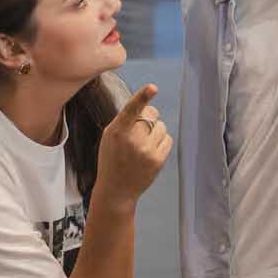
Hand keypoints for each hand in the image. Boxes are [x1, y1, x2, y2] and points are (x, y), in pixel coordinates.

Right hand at [93, 84, 170, 205]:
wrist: (116, 190)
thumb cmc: (111, 159)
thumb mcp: (109, 137)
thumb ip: (124, 121)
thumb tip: (143, 105)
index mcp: (117, 132)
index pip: (131, 110)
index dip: (142, 97)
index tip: (153, 87)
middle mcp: (133, 140)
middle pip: (152, 114)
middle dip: (149, 117)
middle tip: (140, 129)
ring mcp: (147, 151)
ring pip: (162, 126)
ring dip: (155, 131)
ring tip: (143, 144)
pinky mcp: (158, 160)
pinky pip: (168, 139)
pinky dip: (161, 142)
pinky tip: (150, 151)